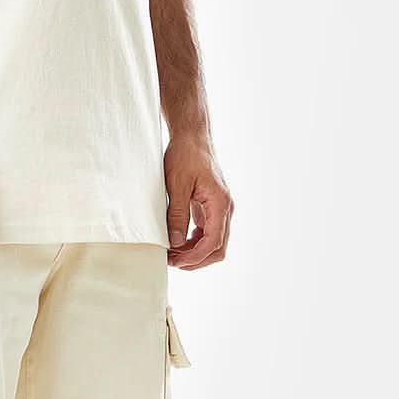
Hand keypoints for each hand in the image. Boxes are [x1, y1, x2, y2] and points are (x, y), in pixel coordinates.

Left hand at [164, 134, 233, 269]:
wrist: (192, 137)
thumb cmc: (185, 155)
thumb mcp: (176, 184)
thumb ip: (177, 214)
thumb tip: (176, 242)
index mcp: (220, 202)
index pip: (213, 241)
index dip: (195, 257)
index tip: (176, 261)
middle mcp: (225, 208)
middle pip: (218, 248)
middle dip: (196, 260)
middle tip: (173, 261)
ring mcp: (220, 209)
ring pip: (214, 243)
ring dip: (194, 252)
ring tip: (172, 252)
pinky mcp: (212, 208)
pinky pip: (208, 233)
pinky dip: (195, 243)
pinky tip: (178, 242)